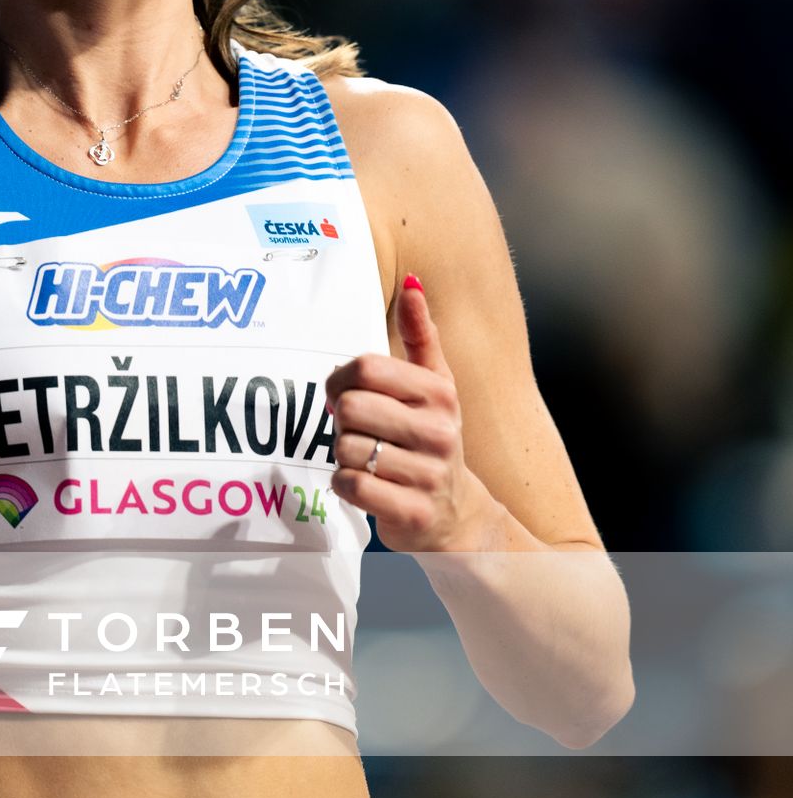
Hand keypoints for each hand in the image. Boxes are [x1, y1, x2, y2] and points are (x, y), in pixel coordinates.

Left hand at [325, 274, 481, 552]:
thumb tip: (413, 282)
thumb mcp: (436, 386)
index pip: (366, 368)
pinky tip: (365, 484)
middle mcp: (440, 432)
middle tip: (360, 432)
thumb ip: (421, 335)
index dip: (340, 381)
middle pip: (349, 408)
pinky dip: (345, 485)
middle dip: (343, 423)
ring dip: (345, 456)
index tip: (345, 394)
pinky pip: (350, 485)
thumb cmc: (433, 440)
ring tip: (369, 459)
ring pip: (346, 448)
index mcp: (440, 394)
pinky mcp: (411, 512)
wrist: (458, 514)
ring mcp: (428, 475)